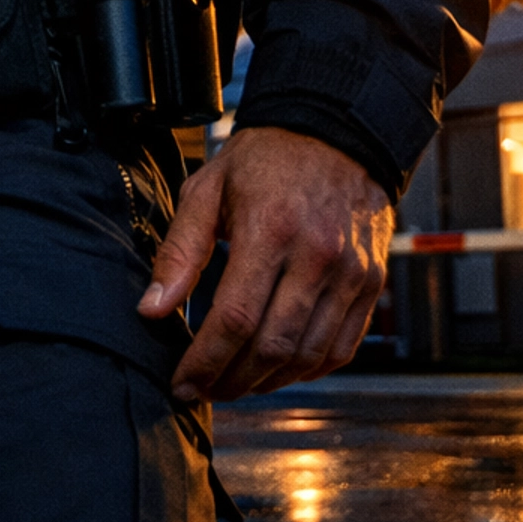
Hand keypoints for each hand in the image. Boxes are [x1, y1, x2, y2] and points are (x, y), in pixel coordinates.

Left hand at [138, 125, 391, 402]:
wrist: (336, 132)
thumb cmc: (266, 159)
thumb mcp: (209, 188)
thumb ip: (180, 250)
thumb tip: (152, 309)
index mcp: (270, 228)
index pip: (235, 317)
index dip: (204, 361)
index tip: (181, 381)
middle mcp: (316, 255)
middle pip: (272, 346)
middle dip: (231, 380)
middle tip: (204, 389)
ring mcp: (349, 273)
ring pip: (307, 355)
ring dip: (267, 382)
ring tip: (235, 382)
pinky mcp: (370, 284)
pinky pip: (340, 348)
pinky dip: (307, 370)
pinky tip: (278, 369)